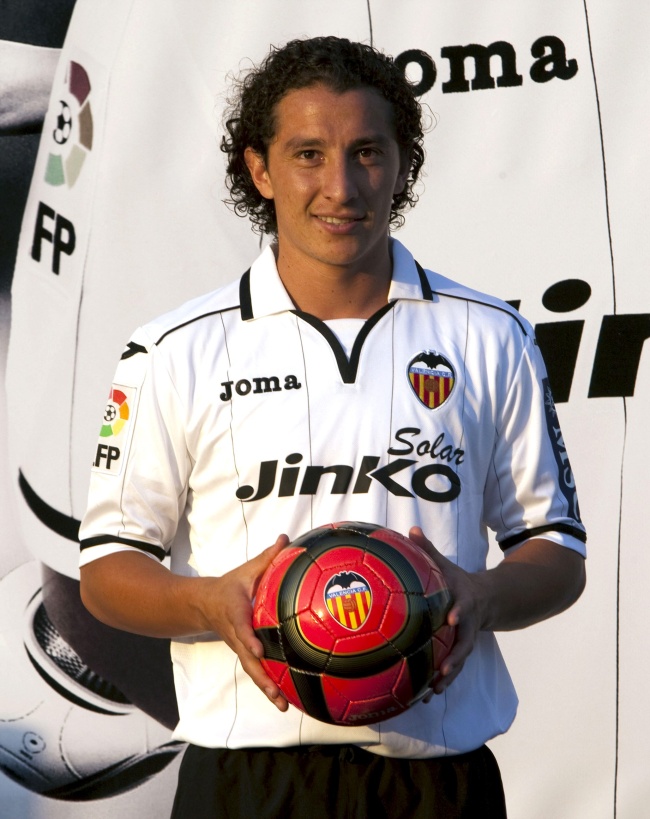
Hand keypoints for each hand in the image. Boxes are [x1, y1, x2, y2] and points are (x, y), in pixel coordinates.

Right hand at [199, 534, 290, 710]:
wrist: (203, 605)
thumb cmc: (230, 586)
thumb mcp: (246, 571)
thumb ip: (268, 557)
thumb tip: (287, 539)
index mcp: (236, 614)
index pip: (242, 628)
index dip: (249, 638)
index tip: (258, 649)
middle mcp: (237, 636)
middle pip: (248, 660)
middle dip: (262, 678)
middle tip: (278, 694)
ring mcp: (240, 648)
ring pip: (253, 671)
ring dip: (267, 689)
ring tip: (284, 706)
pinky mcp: (245, 654)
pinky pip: (257, 671)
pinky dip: (269, 685)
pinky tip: (285, 699)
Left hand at [409, 527, 484, 694]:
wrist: (485, 600)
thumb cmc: (456, 581)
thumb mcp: (445, 564)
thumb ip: (428, 549)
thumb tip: (411, 529)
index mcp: (462, 603)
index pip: (462, 608)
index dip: (459, 613)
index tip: (451, 619)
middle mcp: (465, 625)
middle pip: (463, 644)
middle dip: (455, 658)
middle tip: (444, 672)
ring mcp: (464, 641)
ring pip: (458, 662)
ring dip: (447, 678)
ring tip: (432, 693)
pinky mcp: (458, 652)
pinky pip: (449, 670)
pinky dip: (438, 683)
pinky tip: (422, 698)